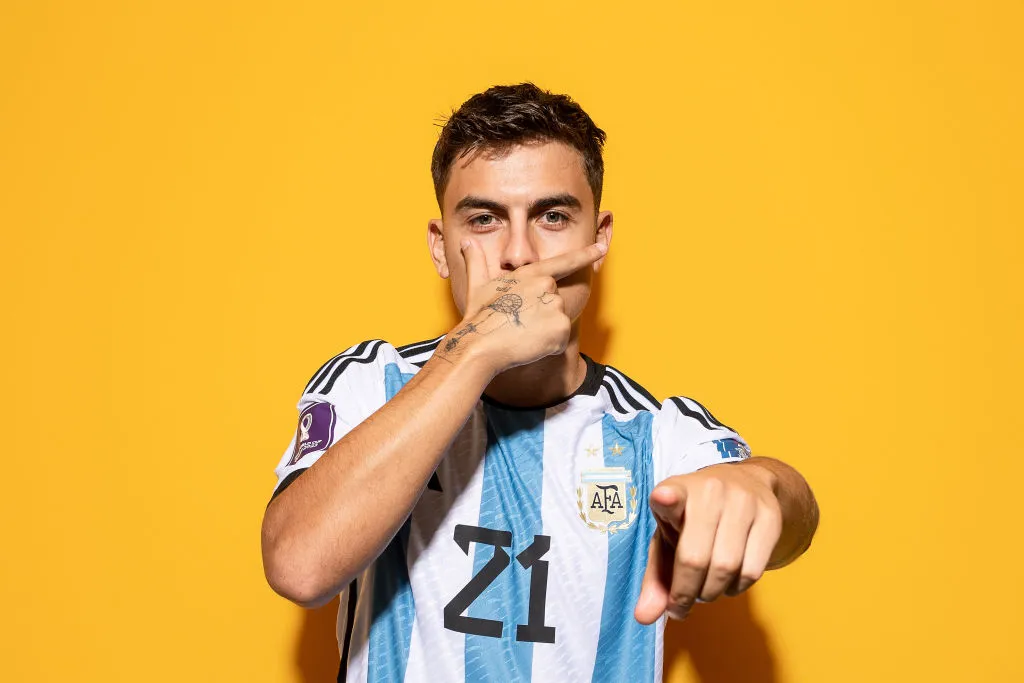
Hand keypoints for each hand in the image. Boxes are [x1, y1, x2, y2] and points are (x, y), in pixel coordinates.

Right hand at [437, 239, 606, 372]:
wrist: (480, 344)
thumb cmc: (479, 317)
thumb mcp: (477, 285)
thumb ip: (476, 261)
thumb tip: (467, 241)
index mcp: (531, 274)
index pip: (564, 263)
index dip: (585, 255)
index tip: (602, 248)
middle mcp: (547, 286)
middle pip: (555, 303)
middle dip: (541, 316)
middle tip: (519, 324)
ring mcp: (555, 306)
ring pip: (558, 322)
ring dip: (544, 332)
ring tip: (522, 334)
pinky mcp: (561, 328)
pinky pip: (560, 340)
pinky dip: (548, 346)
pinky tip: (530, 345)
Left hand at [634, 461, 781, 623]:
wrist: (745, 484)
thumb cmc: (694, 518)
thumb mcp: (668, 538)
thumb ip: (656, 578)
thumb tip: (644, 617)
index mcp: (676, 490)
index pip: (671, 495)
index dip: (667, 499)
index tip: (664, 497)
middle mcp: (710, 490)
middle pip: (695, 558)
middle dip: (685, 593)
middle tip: (680, 605)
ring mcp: (744, 501)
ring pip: (726, 568)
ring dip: (711, 593)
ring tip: (704, 589)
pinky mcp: (770, 516)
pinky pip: (752, 571)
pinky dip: (736, 588)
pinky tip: (728, 581)